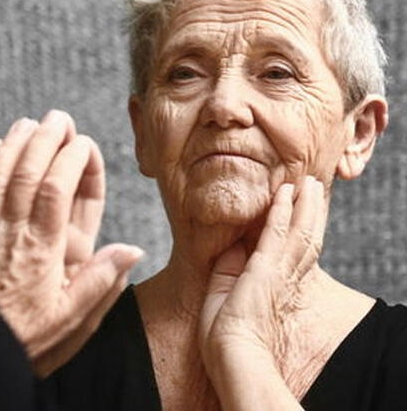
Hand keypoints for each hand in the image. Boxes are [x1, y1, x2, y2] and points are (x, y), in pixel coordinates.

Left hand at [0, 110, 143, 376]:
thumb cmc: (20, 334)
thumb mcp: (68, 319)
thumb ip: (99, 283)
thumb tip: (132, 251)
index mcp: (42, 250)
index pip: (57, 191)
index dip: (70, 161)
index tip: (83, 142)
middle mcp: (11, 233)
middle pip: (26, 173)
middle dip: (44, 140)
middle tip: (58, 118)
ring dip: (13, 144)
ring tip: (28, 123)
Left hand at [198, 177, 326, 409]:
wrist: (231, 356)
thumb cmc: (225, 336)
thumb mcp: (225, 291)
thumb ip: (230, 266)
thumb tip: (231, 242)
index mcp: (276, 284)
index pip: (292, 248)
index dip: (299, 225)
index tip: (299, 205)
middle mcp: (284, 277)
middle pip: (305, 237)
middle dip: (311, 211)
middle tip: (313, 187)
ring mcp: (277, 272)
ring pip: (298, 231)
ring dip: (303, 204)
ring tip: (307, 183)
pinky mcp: (265, 269)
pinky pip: (276, 233)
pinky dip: (282, 212)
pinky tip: (284, 194)